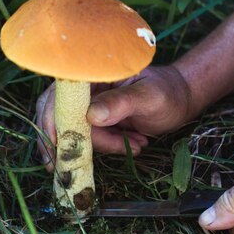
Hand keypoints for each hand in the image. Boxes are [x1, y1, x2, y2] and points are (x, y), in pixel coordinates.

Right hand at [36, 66, 192, 169]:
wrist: (179, 101)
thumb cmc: (168, 93)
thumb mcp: (149, 97)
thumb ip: (122, 103)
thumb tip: (91, 116)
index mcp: (93, 73)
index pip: (60, 96)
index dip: (54, 121)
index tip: (58, 147)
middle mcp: (84, 86)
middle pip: (59, 116)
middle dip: (77, 141)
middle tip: (91, 161)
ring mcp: (88, 103)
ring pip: (75, 131)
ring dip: (102, 145)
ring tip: (138, 144)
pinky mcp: (94, 119)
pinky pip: (88, 138)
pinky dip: (108, 146)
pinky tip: (134, 144)